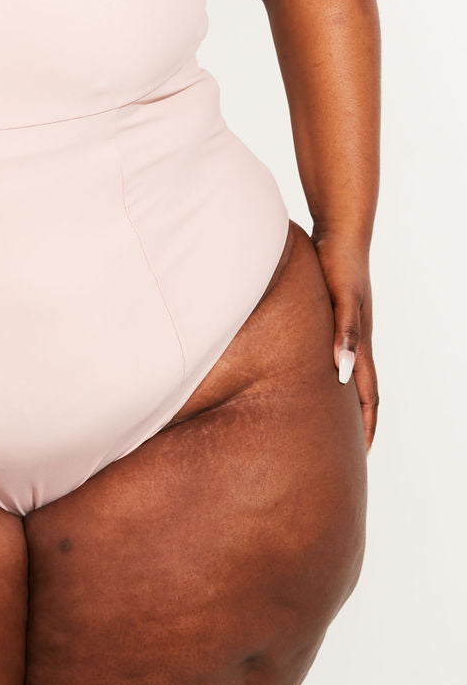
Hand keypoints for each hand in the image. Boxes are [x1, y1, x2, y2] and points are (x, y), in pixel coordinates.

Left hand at [312, 228, 378, 454]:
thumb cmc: (338, 263)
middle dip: (358, 420)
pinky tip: (317, 375)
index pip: (367, 393)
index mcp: (360, 341)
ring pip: (349, 372)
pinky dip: (332, 371)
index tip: (362, 453)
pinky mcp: (335, 315)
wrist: (339, 231)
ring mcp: (347, 327)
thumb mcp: (342, 298)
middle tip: (348, 450)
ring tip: (331, 422)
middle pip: (361, 388)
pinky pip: (337, 352)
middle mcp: (357, 338)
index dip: (367, 423)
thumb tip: (343, 371)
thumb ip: (345, 332)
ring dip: (344, 399)